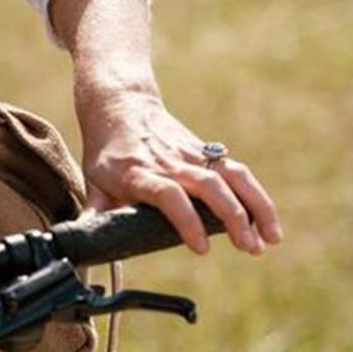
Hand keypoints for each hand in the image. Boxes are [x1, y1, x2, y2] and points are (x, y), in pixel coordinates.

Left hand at [77, 88, 281, 258]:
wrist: (119, 104)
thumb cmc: (106, 151)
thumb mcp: (92, 180)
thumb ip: (95, 214)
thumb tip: (83, 244)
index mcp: (138, 173)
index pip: (167, 194)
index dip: (185, 220)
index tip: (201, 247)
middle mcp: (168, 162)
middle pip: (207, 186)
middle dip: (233, 217)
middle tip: (248, 248)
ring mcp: (191, 155)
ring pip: (230, 176)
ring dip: (255, 207)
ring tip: (269, 239)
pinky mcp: (206, 152)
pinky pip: (237, 172)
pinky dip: (257, 196)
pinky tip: (268, 223)